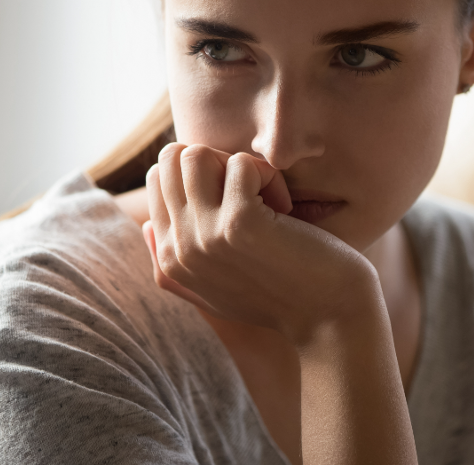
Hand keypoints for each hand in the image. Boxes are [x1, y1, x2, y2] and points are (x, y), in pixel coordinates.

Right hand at [144, 143, 378, 345]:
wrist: (328, 320)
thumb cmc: (280, 299)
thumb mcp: (214, 291)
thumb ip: (172, 264)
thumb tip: (144, 225)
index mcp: (168, 259)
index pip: (158, 178)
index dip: (205, 175)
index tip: (238, 205)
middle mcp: (178, 248)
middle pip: (172, 158)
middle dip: (218, 163)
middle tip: (252, 196)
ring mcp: (205, 235)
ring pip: (197, 153)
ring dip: (240, 167)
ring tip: (267, 200)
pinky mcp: (239, 223)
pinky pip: (242, 163)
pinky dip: (270, 176)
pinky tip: (286, 210)